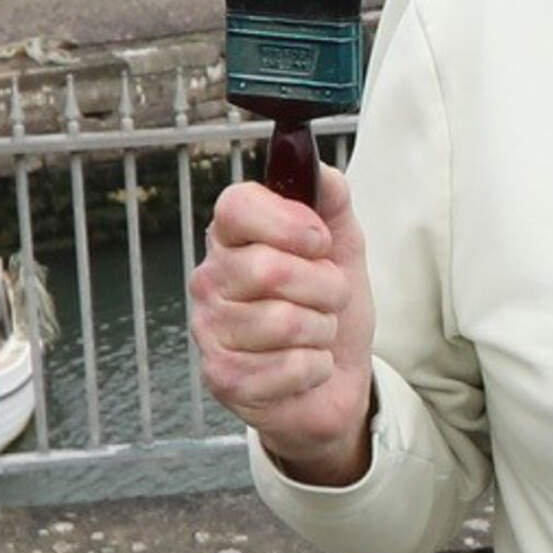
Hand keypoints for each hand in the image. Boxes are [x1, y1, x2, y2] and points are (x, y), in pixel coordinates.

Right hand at [189, 166, 373, 484]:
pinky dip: (316, 368)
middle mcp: (209, 279)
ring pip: (284, 321)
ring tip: (317, 332)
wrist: (337, 378)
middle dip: (325, 287)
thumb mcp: (342, 248)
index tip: (320, 242)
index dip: (289, 222)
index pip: (237, 206)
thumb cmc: (329, 308)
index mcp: (232, 238)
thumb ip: (332, 203)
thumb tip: (322, 173)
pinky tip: (307, 366)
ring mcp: (209, 330)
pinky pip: (288, 367)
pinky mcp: (222, 378)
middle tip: (329, 298)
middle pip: (270, 268)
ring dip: (322, 330)